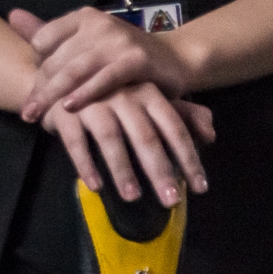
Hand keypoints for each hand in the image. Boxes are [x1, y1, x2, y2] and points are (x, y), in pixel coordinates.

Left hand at [12, 7, 196, 120]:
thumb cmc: (123, 55)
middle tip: (27, 112)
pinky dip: (85, 93)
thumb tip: (12, 15)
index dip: (36, 66)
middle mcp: (97, 24)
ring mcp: (117, 40)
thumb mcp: (88, 42)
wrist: (175, 59)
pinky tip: (70, 107)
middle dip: (40, 88)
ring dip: (53, 94)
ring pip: (75, 69)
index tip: (32, 89)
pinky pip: (104, 78)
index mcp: (82, 17)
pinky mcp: (136, 59)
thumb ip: (51, 33)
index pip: (44, 39)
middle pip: (57, 58)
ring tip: (38, 114)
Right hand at [39, 80, 214, 205]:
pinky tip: (95, 186)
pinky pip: (75, 140)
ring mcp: (91, 101)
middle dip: (159, 170)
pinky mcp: (64, 111)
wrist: (61, 72)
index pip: (174, 127)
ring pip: (110, 138)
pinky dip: (85, 163)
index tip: (200, 188)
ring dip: (122, 169)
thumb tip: (211, 133)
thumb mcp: (148, 97)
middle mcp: (121, 94)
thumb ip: (182, 114)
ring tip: (133, 197)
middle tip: (171, 201)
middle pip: (145, 136)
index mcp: (147, 92)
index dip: (188, 158)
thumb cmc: (112, 92)